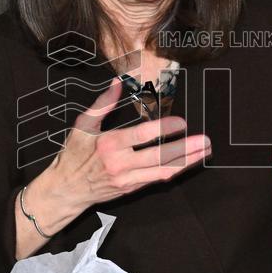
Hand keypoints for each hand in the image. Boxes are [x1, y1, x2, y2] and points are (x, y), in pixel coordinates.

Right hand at [24, 77, 211, 233]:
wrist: (66, 190)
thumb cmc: (73, 155)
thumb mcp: (83, 126)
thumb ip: (103, 104)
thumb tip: (118, 82)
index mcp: (108, 144)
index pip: (142, 136)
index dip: (164, 129)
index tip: (181, 122)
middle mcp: (120, 164)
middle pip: (159, 156)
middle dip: (185, 148)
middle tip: (205, 140)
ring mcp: (127, 179)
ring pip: (163, 171)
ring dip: (187, 162)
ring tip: (204, 151)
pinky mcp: (131, 188)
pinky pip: (157, 179)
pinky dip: (175, 170)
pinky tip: (189, 163)